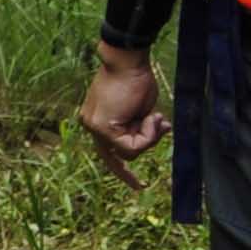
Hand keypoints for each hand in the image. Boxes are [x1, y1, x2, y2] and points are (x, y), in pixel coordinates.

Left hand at [81, 46, 168, 177]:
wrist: (129, 63)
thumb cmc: (136, 81)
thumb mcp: (140, 111)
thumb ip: (142, 128)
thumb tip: (159, 134)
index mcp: (97, 121)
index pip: (108, 153)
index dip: (123, 171)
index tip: (138, 187)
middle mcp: (91, 125)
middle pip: (124, 154)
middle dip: (146, 141)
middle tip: (158, 120)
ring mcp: (94, 127)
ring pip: (130, 152)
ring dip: (150, 135)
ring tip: (154, 115)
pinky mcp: (102, 126)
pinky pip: (132, 146)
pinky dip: (148, 134)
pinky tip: (152, 116)